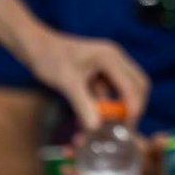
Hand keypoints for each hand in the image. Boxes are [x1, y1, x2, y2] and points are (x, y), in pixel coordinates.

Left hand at [23, 29, 149, 128]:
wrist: (36, 46)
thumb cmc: (49, 58)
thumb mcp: (67, 83)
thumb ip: (83, 105)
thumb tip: (96, 128)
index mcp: (110, 57)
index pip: (133, 86)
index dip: (133, 108)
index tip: (126, 128)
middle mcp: (115, 58)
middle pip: (138, 85)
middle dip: (133, 107)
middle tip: (123, 127)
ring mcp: (109, 64)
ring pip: (127, 89)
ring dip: (121, 107)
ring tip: (110, 125)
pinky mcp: (101, 71)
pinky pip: (112, 90)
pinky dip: (108, 104)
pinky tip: (96, 116)